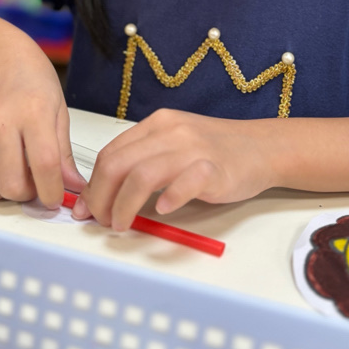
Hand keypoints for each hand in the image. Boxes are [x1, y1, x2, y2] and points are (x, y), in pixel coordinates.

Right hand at [0, 40, 86, 207]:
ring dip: (5, 191)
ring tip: (18, 172)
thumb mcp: (59, 110)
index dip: (52, 191)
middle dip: (29, 195)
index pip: (44, 166)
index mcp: (33, 113)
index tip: (56, 199)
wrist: (0, 56)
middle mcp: (1, 123)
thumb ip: (64, 153)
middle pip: (11, 184)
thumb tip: (72, 185)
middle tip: (37, 184)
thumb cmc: (32, 78)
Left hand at [72, 108, 278, 229]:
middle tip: (100, 220)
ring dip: (124, 205)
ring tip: (121, 224)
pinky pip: (186, 182)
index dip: (93, 184)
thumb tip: (105, 192)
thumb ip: (144, 160)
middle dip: (101, 197)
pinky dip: (170, 197)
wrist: (262, 147)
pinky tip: (163, 210)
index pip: (111, 153)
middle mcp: (171, 133)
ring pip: (143, 174)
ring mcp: (193, 149)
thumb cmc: (216, 150)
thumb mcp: (175, 144)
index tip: (87, 207)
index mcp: (158, 125)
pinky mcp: (215, 169)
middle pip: (119, 164)